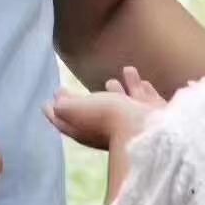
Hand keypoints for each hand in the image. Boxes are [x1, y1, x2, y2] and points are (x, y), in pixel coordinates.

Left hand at [46, 67, 164, 151]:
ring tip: (125, 71)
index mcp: (87, 131)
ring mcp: (135, 125)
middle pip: (101, 113)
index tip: (47, 104)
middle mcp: (111, 130)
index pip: (68, 123)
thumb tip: (56, 100)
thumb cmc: (107, 120)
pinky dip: (145, 90)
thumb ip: (64, 106)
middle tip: (90, 86)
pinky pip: (149, 102)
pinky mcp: (158, 120)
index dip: (56, 114)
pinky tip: (143, 80)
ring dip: (125, 89)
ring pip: (128, 103)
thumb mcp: (76, 111)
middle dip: (97, 99)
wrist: (146, 133)